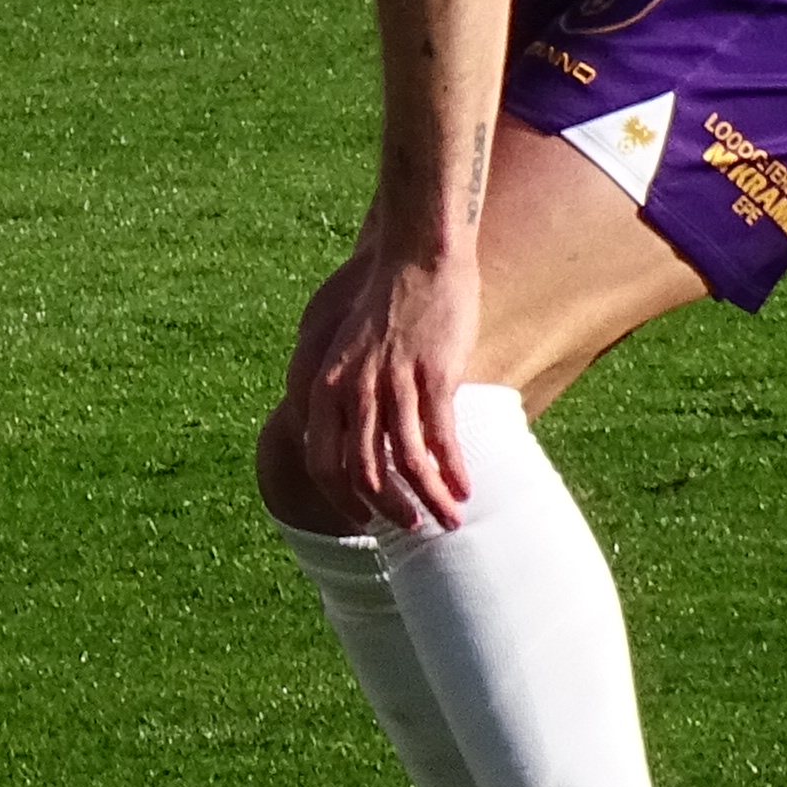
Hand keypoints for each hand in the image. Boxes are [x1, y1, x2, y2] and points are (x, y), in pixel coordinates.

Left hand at [285, 235, 484, 526]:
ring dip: (428, 500)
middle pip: (361, 472)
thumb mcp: (345, 350)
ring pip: (406, 464)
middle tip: (409, 529)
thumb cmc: (383, 303)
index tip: (362, 517)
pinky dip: (453, 471)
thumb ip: (342, 390)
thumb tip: (348, 431)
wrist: (415, 257)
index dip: (341, 497)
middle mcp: (353, 390)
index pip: (321, 460)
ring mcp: (393, 384)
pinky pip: (441, 438)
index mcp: (325, 386)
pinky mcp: (434, 376)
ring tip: (447, 522)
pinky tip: (466, 489)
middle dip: (387, 509)